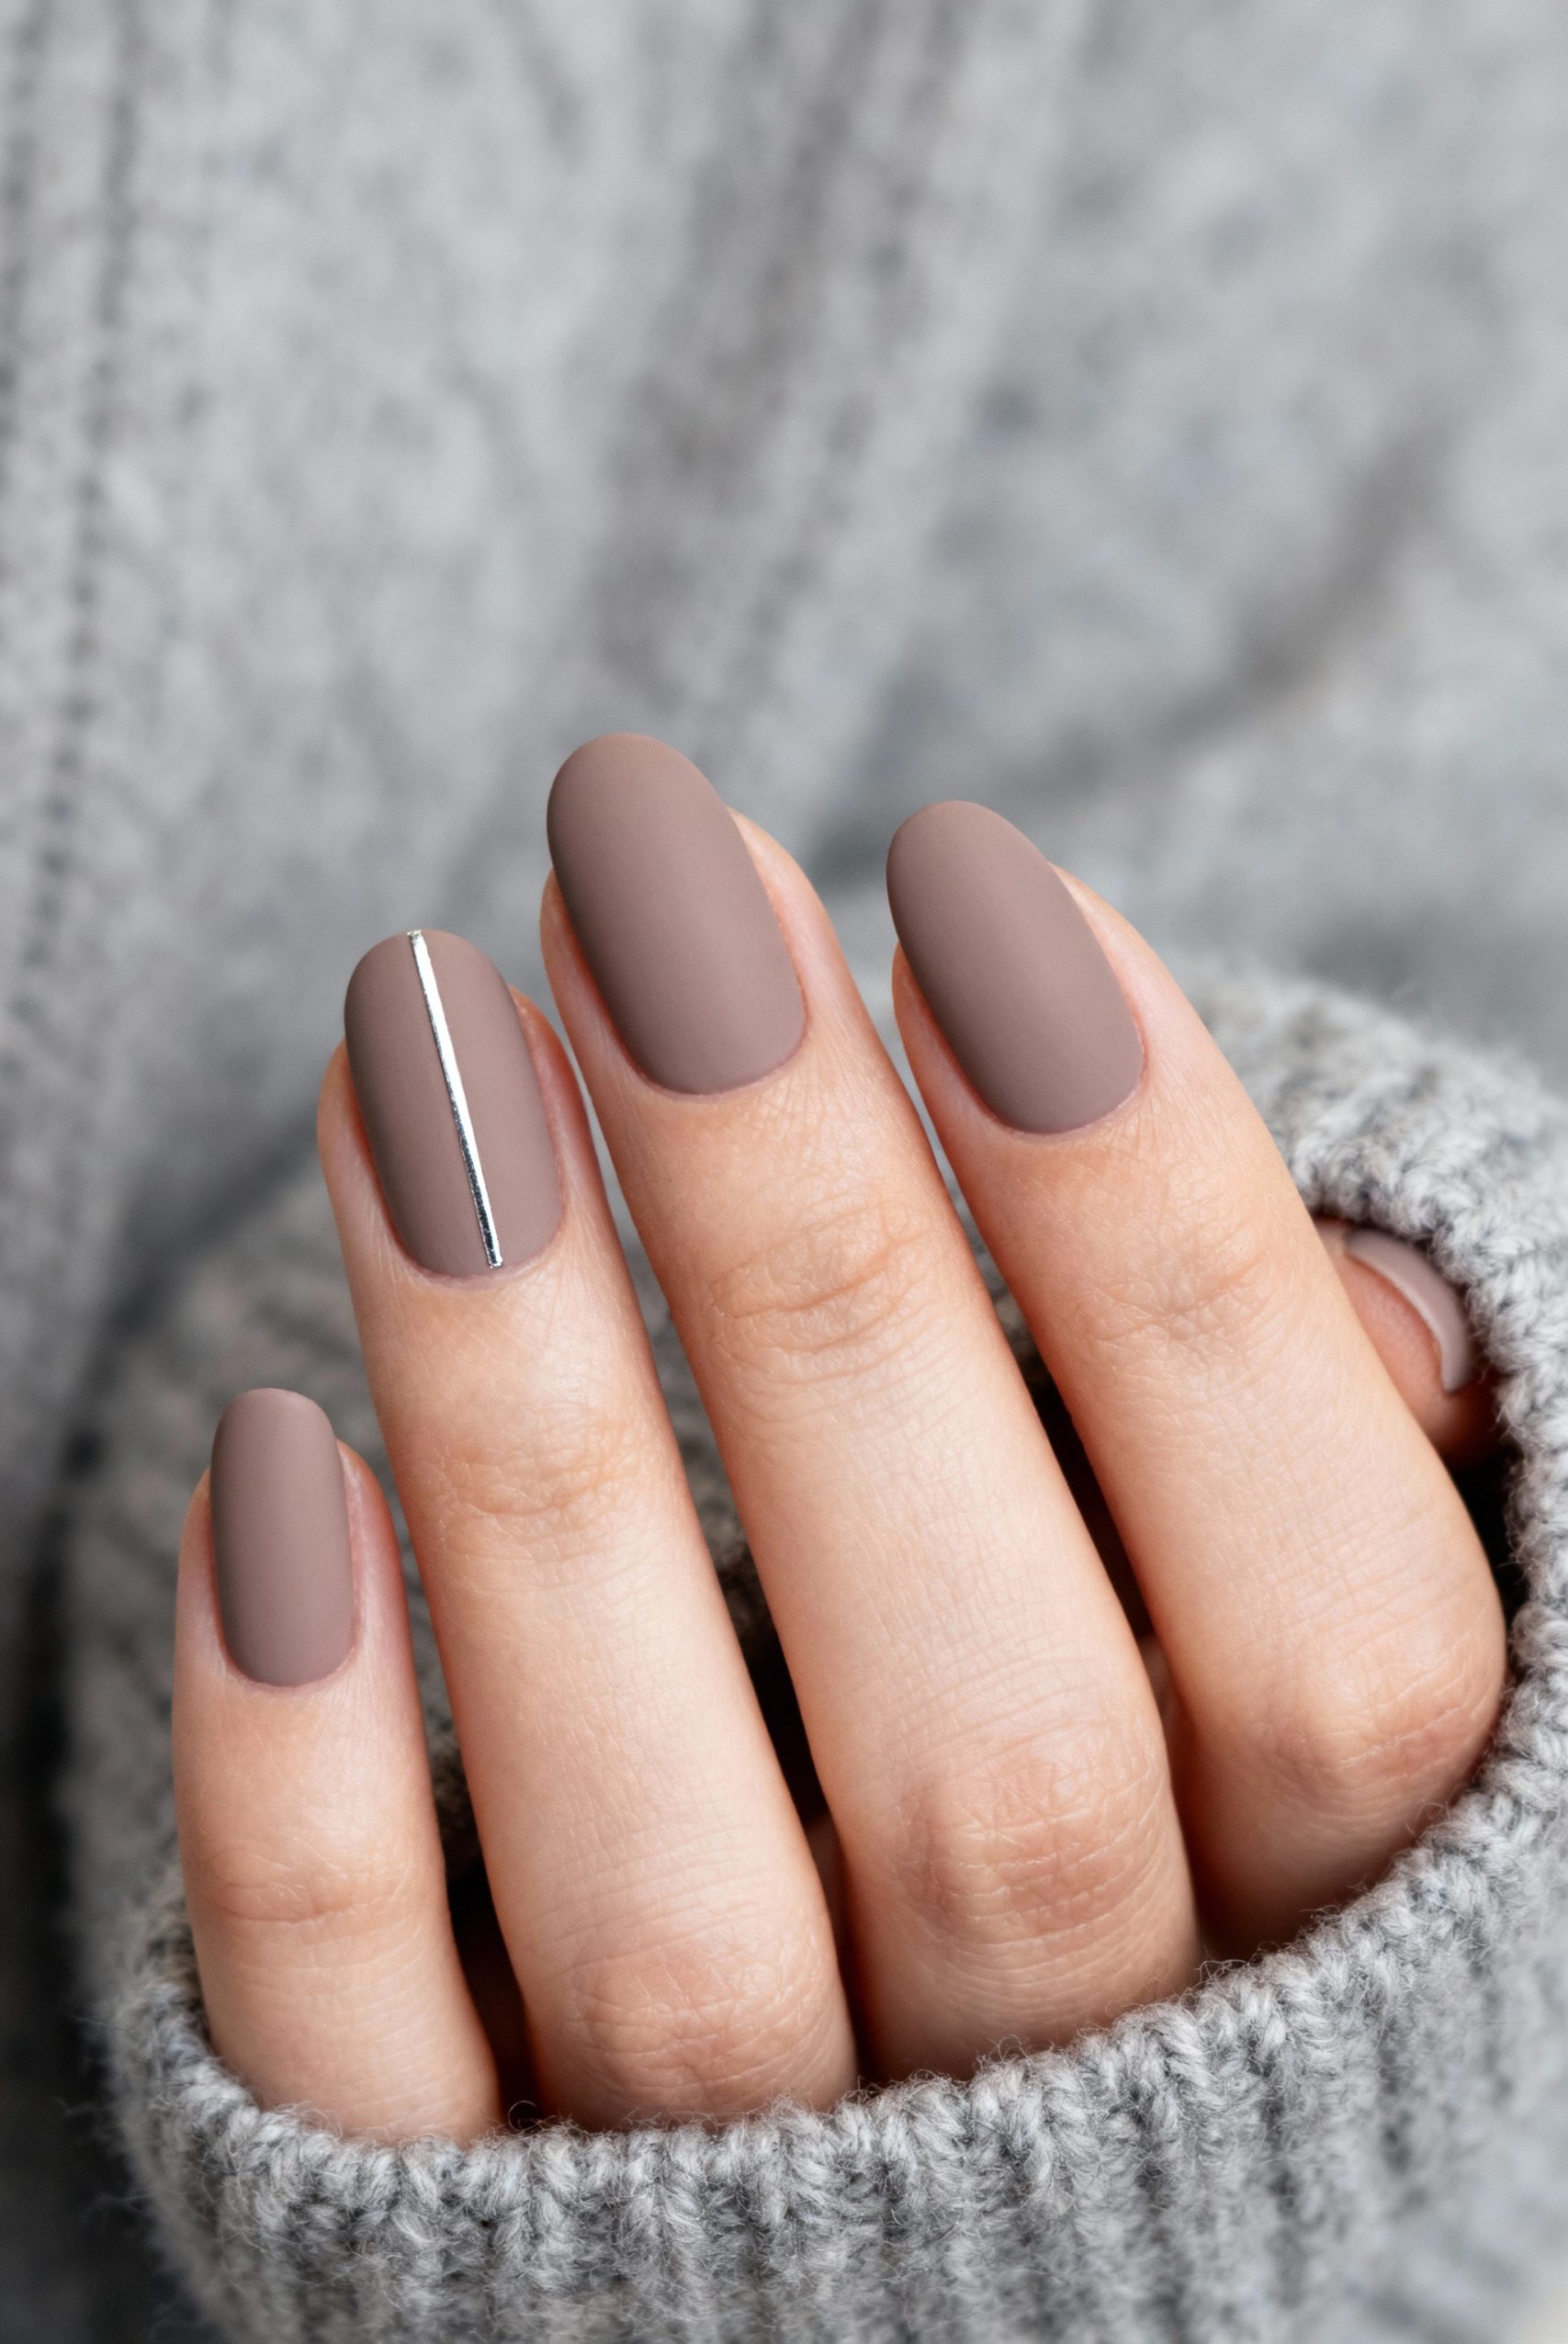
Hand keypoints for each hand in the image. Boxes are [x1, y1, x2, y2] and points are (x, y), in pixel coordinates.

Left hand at [172, 739, 1503, 2141]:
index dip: (1168, 1239)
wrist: (906, 2168)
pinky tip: (272, 1458)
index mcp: (1320, 1946)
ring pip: (656, 1897)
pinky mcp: (469, 2228)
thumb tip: (1366, 1298)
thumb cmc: (1113, 1727)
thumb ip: (1324, 1476)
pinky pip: (380, 2072)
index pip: (1330, 1634)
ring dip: (532, 1432)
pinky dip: (312, 1791)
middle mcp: (1058, 2103)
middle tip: (651, 872)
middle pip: (987, 1753)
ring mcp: (757, 2211)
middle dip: (812, 1254)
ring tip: (420, 1039)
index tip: (975, 886)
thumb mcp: (1273, 1613)